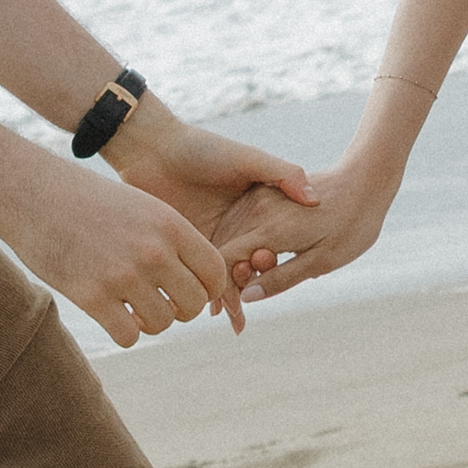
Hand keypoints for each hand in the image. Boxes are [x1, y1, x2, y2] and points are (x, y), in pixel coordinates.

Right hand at [0, 139, 231, 347]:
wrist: (28, 192)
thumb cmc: (84, 200)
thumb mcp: (138, 206)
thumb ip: (168, 240)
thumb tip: (192, 282)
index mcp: (170, 224)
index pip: (214, 273)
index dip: (207, 290)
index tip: (188, 291)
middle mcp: (153, 251)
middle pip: (193, 304)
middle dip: (180, 311)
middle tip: (159, 303)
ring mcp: (123, 275)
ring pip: (162, 324)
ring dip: (150, 323)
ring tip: (132, 309)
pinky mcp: (93, 297)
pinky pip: (129, 336)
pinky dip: (125, 334)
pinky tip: (112, 317)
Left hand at [105, 99, 318, 330]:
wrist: (152, 149)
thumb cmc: (201, 149)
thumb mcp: (248, 159)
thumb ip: (283, 174)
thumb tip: (315, 200)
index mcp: (252, 210)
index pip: (269, 246)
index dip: (272, 262)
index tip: (268, 265)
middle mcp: (234, 229)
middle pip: (249, 269)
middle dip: (252, 292)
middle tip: (245, 308)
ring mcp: (210, 240)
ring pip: (226, 279)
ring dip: (232, 300)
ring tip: (234, 318)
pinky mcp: (186, 248)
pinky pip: (200, 278)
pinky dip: (207, 295)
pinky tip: (213, 311)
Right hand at [214, 155, 400, 302]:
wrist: (364, 182)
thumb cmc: (351, 226)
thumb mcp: (321, 261)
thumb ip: (282, 279)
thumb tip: (247, 297)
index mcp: (271, 227)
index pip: (225, 259)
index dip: (224, 289)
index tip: (233, 313)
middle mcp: (257, 208)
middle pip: (221, 249)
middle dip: (224, 282)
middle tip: (235, 315)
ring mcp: (258, 197)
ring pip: (226, 236)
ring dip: (229, 265)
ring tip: (241, 296)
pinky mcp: (262, 193)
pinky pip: (238, 224)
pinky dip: (237, 247)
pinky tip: (249, 267)